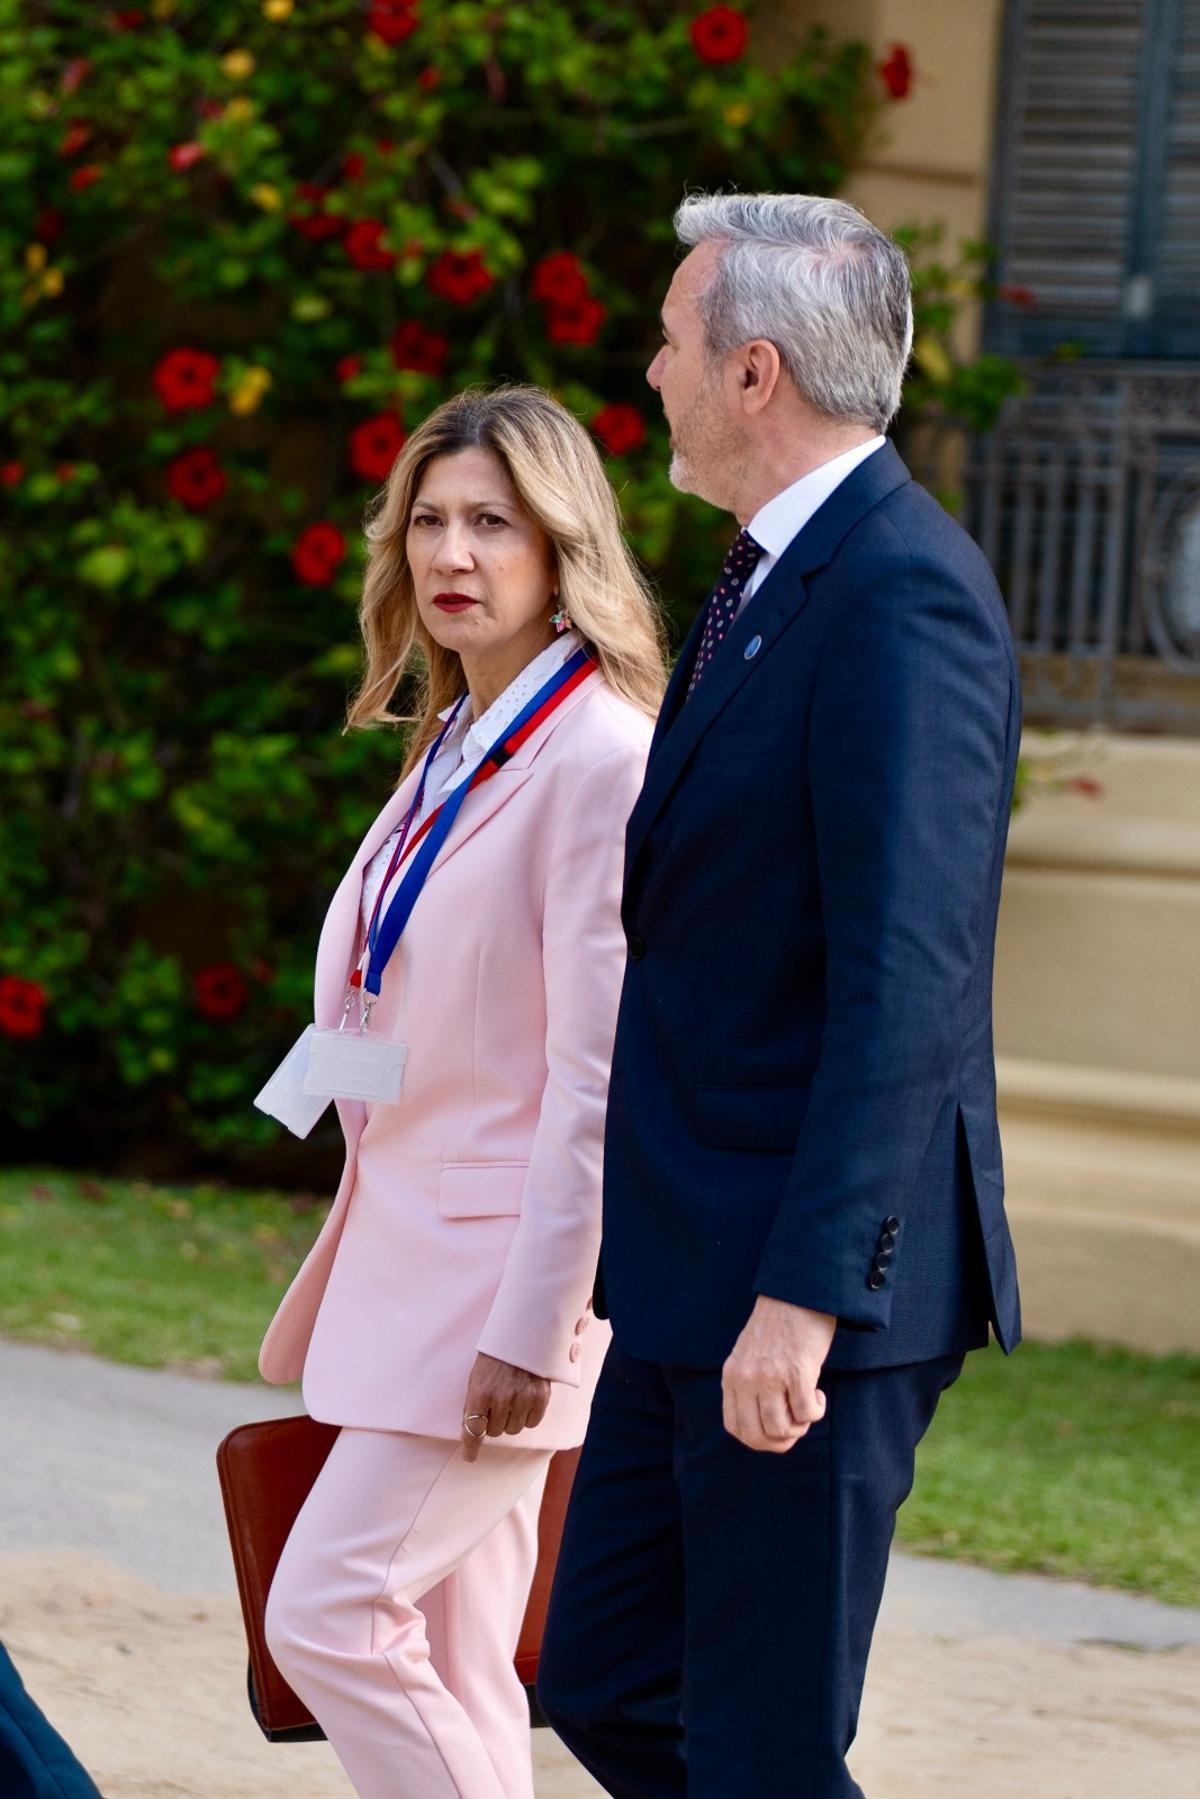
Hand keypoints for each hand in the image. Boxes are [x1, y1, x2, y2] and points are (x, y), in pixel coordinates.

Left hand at [460, 1352, 551, 1463]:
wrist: (523, 1335)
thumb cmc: (495, 1358)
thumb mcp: (477, 1378)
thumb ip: (474, 1405)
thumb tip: (472, 1432)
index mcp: (480, 1392)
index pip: (473, 1429)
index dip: (470, 1446)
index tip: (469, 1456)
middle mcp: (501, 1398)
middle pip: (495, 1432)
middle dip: (494, 1422)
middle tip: (497, 1405)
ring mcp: (522, 1398)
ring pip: (513, 1430)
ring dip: (511, 1420)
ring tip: (512, 1400)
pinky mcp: (540, 1397)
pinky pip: (531, 1423)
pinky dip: (527, 1417)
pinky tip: (525, 1401)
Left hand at [721, 1297, 835, 1453]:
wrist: (797, 1293)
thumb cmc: (778, 1325)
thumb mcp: (748, 1355)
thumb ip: (748, 1384)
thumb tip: (764, 1425)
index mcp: (731, 1376)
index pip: (734, 1427)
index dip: (757, 1440)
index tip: (775, 1433)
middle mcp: (746, 1379)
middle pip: (757, 1436)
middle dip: (780, 1442)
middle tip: (797, 1427)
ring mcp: (770, 1376)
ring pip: (781, 1429)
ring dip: (800, 1426)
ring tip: (808, 1406)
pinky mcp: (797, 1372)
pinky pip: (806, 1413)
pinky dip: (816, 1411)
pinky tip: (819, 1395)